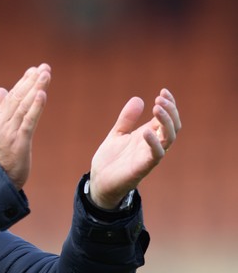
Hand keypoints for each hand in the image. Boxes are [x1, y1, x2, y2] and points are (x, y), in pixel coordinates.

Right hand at [0, 64, 51, 188]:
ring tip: (45, 75)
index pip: (12, 96)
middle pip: (18, 98)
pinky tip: (42, 94)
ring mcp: (10, 132)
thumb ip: (0, 109)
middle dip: (32, 81)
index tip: (35, 69)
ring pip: (24, 106)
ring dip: (35, 89)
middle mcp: (2, 123)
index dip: (24, 82)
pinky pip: (28, 121)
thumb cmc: (1, 155)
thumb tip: (1, 89)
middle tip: (45, 68)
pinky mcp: (19, 142)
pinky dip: (35, 107)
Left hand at [89, 88, 180, 208]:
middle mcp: (152, 144)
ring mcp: (149, 156)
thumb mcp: (117, 134)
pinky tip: (147, 130)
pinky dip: (154, 142)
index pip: (167, 118)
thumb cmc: (110, 159)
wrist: (99, 181)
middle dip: (170, 110)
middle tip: (160, 98)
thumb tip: (138, 99)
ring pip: (169, 138)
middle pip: (173, 126)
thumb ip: (127, 119)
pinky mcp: (143, 167)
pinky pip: (156, 155)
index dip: (169, 104)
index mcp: (148, 135)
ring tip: (157, 108)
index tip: (163, 91)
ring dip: (166, 122)